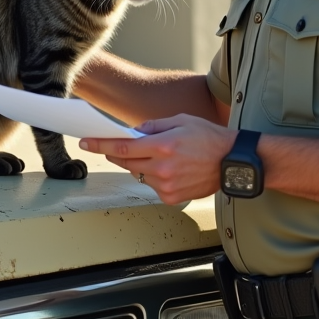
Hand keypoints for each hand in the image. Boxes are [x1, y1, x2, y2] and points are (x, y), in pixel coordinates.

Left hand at [80, 114, 237, 204]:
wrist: (233, 162)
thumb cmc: (210, 138)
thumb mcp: (181, 121)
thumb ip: (154, 126)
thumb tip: (133, 132)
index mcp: (163, 145)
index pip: (122, 147)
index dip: (101, 145)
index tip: (86, 142)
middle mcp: (162, 167)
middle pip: (126, 163)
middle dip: (118, 154)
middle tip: (117, 147)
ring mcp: (167, 185)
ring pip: (139, 175)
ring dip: (142, 165)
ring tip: (163, 156)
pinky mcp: (172, 198)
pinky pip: (152, 186)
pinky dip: (155, 177)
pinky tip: (172, 169)